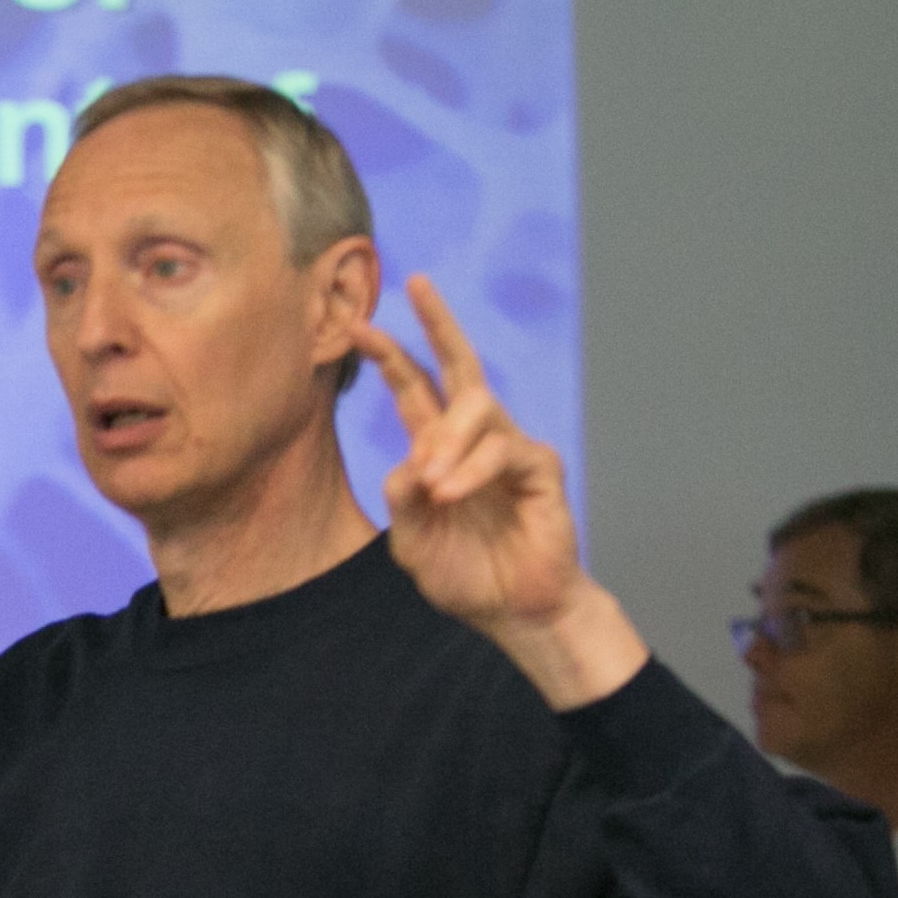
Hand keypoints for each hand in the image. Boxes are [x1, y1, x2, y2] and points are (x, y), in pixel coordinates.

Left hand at [353, 277, 648, 708]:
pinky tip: (452, 493)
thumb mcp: (414, 542)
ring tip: (434, 487)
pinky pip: (502, 450)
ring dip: (447, 442)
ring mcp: (510, 449)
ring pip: (477, 410)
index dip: (390, 358)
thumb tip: (407, 460)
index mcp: (439, 450)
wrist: (513, 612)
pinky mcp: (540, 468)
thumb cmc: (465, 576)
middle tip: (417, 285)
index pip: (415, 390)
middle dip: (438, 324)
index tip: (357, 327)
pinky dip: (472, 469)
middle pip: (459, 366)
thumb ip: (403, 500)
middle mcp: (475, 439)